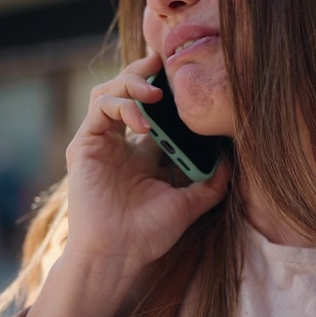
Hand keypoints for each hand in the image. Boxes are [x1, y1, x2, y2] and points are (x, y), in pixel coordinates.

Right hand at [63, 51, 230, 275]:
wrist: (118, 255)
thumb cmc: (148, 234)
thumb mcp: (189, 204)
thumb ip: (211, 183)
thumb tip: (231, 160)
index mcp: (143, 154)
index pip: (155, 110)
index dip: (168, 91)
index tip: (188, 77)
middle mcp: (120, 144)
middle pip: (129, 92)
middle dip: (147, 73)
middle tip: (167, 62)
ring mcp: (101, 143)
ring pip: (109, 92)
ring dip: (132, 83)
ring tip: (156, 91)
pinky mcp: (85, 145)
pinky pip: (99, 107)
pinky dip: (121, 104)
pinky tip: (141, 120)